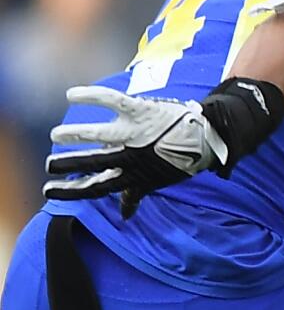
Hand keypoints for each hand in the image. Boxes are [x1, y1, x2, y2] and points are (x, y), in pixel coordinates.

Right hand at [45, 85, 226, 216]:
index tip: (49, 190)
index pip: (97, 186)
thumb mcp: (157, 181)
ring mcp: (136, 133)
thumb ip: (135, 194)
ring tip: (56, 135)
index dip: (72, 190)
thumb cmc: (179, 159)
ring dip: (76, 135)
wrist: (209, 136)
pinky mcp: (141, 111)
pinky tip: (71, 95)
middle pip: (94, 163)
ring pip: (99, 135)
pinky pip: (113, 101)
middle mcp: (133, 156)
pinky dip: (92, 96)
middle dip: (69, 165)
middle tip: (49, 166)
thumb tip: (125, 215)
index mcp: (133, 175)